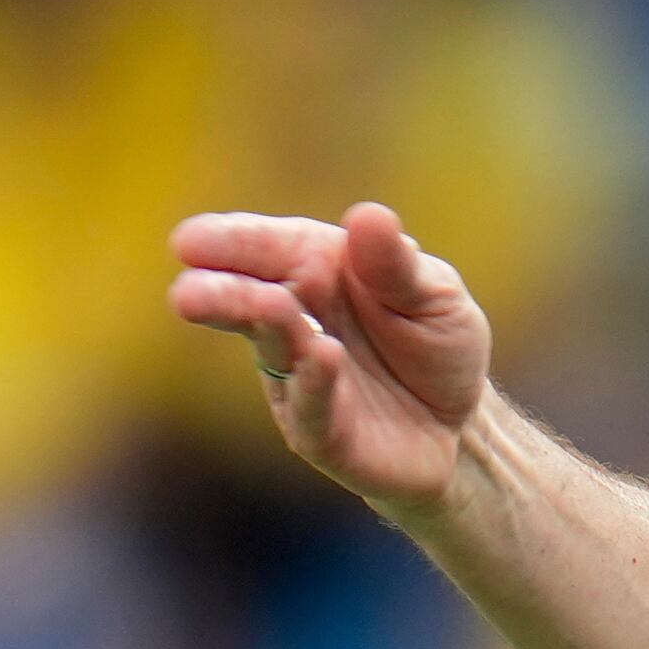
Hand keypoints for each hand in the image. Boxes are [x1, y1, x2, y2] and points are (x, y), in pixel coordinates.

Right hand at [167, 203, 493, 513]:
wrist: (461, 424)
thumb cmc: (436, 344)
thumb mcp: (434, 293)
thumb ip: (397, 264)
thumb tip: (368, 215)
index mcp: (319, 270)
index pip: (270, 249)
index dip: (232, 243)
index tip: (191, 240)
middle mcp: (298, 321)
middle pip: (253, 299)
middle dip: (223, 292)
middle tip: (188, 290)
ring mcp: (301, 378)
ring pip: (274, 349)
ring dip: (262, 325)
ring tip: (261, 305)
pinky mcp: (322, 432)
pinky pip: (313, 407)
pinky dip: (315, 382)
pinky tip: (320, 355)